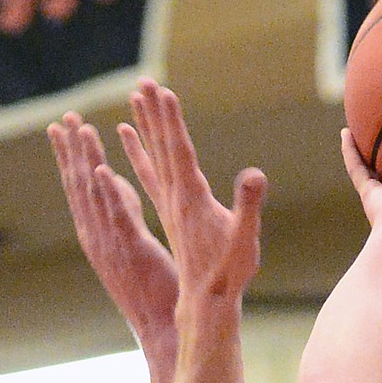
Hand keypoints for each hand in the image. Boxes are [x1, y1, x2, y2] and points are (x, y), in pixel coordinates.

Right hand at [48, 111, 177, 342]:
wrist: (162, 328)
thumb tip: (115, 179)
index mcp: (97, 235)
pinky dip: (109, 194)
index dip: (70, 157)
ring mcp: (113, 245)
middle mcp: (98, 238)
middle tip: (63, 117)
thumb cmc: (152, 289)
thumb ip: (124, 208)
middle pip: (79, 188)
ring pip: (95, 198)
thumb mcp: (132, 240)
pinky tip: (102, 169)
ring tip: (79, 129)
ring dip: (86, 162)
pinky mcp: (134, 252)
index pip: (79, 189)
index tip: (62, 128)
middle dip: (71, 152)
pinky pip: (119, 219)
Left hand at [117, 80, 266, 301]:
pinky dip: (137, 153)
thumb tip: (254, 176)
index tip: (162, 91)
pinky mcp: (169, 213)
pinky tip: (127, 138)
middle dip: (153, 113)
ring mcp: (169, 205)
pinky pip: (147, 176)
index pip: (178, 152)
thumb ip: (248, 205)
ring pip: (151, 158)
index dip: (171, 121)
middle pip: (160, 147)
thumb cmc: (230, 272)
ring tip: (134, 99)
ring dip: (143, 127)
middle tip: (142, 80)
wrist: (206, 302)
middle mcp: (174, 198)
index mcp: (191, 200)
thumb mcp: (245, 238)